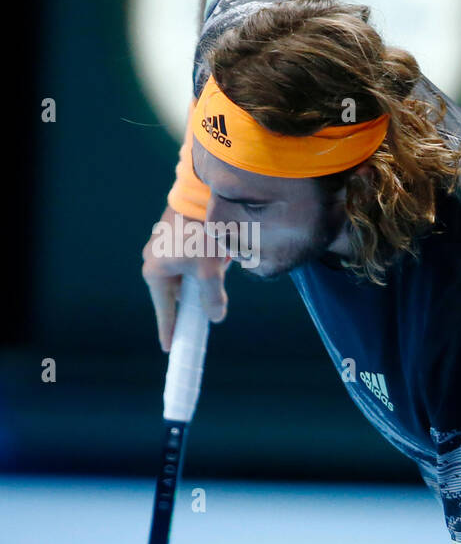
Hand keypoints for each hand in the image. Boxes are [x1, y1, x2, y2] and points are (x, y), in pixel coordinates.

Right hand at [142, 206, 230, 350]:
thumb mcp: (210, 271)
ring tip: (222, 260)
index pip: (165, 309)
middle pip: (181, 293)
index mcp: (155, 271)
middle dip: (200, 294)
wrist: (200, 196)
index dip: (169, 329)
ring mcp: (164, 247)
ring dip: (208, 275)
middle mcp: (155, 260)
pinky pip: (194, 259)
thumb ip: (212, 298)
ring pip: (190, 275)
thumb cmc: (202, 235)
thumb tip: (214, 317)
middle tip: (217, 295)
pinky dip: (209, 260)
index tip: (170, 347)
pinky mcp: (176, 236)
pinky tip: (223, 251)